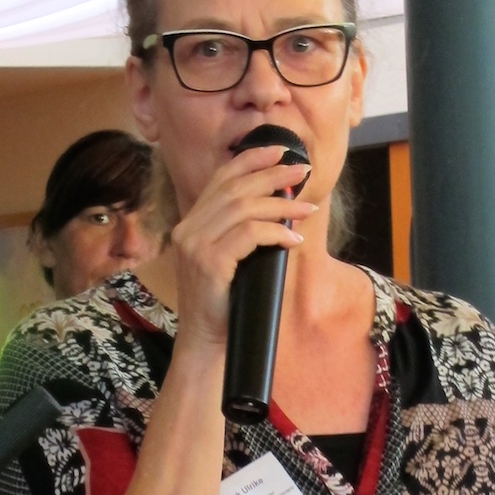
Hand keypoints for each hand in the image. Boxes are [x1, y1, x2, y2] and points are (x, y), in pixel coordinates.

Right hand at [170, 144, 314, 348]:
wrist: (206, 344)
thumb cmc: (225, 305)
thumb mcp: (229, 262)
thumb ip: (241, 234)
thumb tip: (280, 208)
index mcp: (191, 225)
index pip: (220, 179)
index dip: (250, 160)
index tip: (278, 150)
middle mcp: (188, 229)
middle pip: (235, 188)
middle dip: (272, 175)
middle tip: (302, 170)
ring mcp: (195, 245)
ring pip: (244, 208)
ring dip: (281, 204)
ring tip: (306, 206)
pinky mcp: (209, 262)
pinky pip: (250, 235)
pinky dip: (275, 232)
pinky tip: (293, 238)